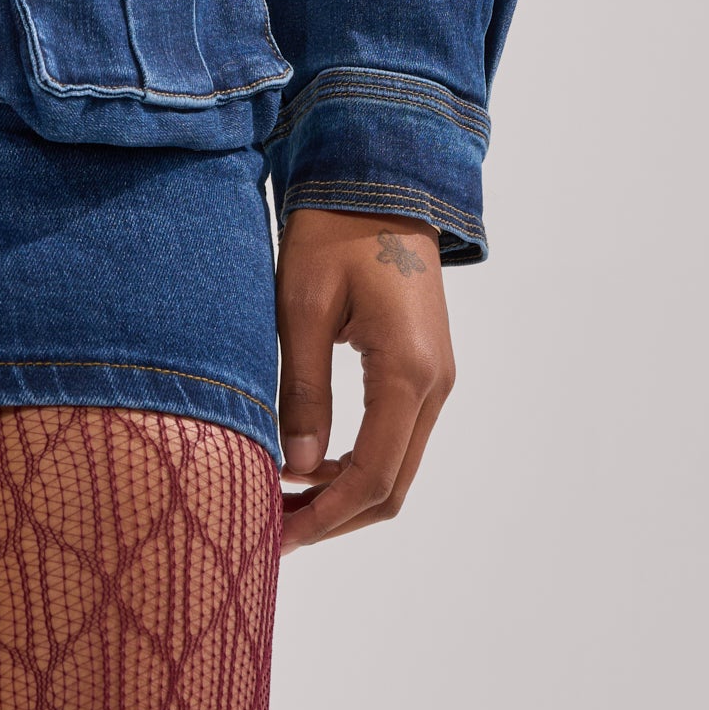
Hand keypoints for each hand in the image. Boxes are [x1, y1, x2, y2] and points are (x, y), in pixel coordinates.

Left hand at [275, 208, 454, 551]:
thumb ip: (302, 389)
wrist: (378, 175)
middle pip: (391, 486)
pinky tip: (311, 463)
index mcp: (406, 372)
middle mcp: (433, 384)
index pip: (371, 478)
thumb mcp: (302, 305)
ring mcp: (435, 377)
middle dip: (334, 518)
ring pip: (396, 466)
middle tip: (273, 529)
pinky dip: (357, 463)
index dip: (324, 517)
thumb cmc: (333, 230)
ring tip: (283, 500)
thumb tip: (296, 468)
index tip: (276, 534)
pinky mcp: (424, 366)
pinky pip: (396, 436)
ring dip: (345, 494)